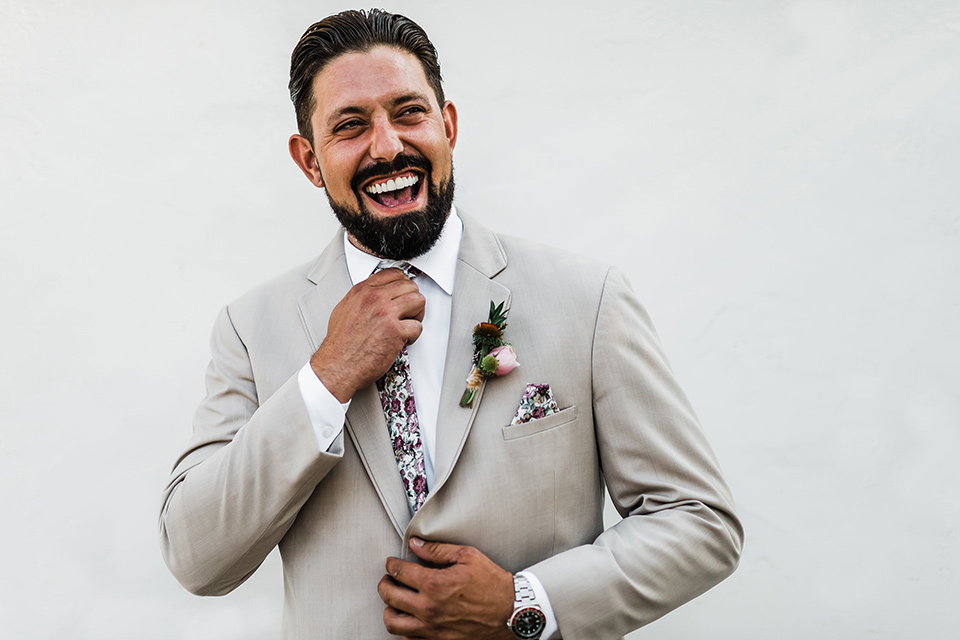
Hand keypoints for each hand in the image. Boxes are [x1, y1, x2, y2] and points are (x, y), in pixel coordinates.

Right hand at [310, 268, 424, 401]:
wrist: (337, 365)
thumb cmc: (340, 344)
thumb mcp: (344, 309)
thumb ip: (361, 297)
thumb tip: (375, 293)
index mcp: (362, 291)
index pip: (394, 274)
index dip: (403, 285)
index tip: (403, 295)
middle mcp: (375, 298)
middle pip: (410, 286)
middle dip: (412, 300)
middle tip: (407, 313)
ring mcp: (386, 313)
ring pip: (418, 301)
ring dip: (417, 315)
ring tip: (407, 325)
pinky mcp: (395, 331)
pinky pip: (417, 326)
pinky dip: (413, 336)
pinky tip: (403, 340)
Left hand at [378, 538, 515, 639]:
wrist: (510, 611)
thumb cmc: (492, 583)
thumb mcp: (467, 556)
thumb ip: (437, 550)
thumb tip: (416, 545)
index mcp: (434, 584)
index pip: (399, 572)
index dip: (391, 564)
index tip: (391, 563)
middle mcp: (429, 608)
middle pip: (389, 596)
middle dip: (384, 584)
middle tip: (387, 579)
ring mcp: (431, 628)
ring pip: (393, 622)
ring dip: (389, 609)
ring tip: (394, 601)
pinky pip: (408, 639)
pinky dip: (404, 629)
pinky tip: (409, 619)